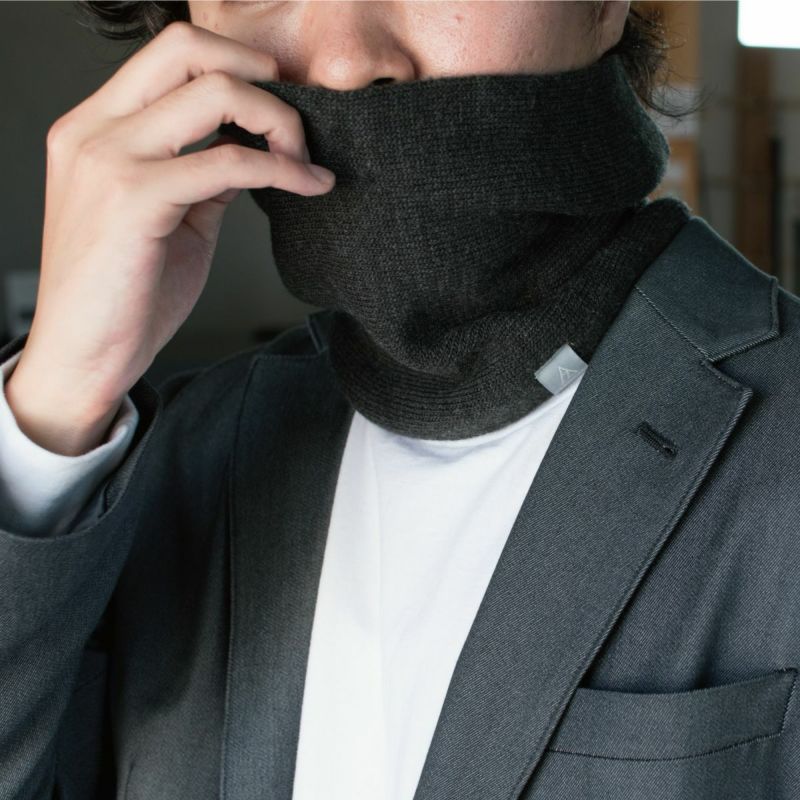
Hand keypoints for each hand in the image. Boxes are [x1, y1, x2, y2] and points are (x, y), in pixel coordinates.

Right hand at [6, 21, 334, 454]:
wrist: (85, 357)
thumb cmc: (123, 296)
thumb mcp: (168, 220)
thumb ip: (200, 176)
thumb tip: (247, 150)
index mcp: (95, 129)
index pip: (170, 55)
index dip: (236, 65)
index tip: (279, 102)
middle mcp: (93, 131)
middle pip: (188, 49)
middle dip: (258, 75)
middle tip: (298, 123)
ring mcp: (108, 159)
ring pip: (214, 93)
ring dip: (279, 122)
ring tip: (305, 163)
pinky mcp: (133, 199)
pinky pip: (229, 162)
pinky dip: (282, 170)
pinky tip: (309, 186)